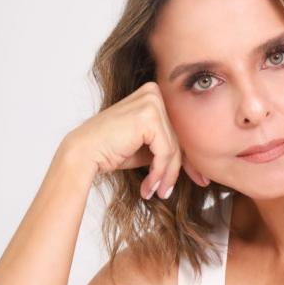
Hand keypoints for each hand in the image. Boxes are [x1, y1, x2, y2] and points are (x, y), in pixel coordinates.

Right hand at [62, 80, 209, 200]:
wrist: (84, 153)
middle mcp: (154, 92)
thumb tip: (194, 163)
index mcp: (153, 94)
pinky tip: (150, 186)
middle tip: (167, 192)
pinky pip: (165, 152)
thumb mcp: (147, 147)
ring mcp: (152, 102)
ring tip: (156, 191)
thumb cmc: (112, 150)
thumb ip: (167, 147)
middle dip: (175, 171)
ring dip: (165, 175)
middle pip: (178, 140)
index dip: (188, 160)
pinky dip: (160, 172)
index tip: (199, 180)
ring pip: (174, 149)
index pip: (178, 131)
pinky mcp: (149, 116)